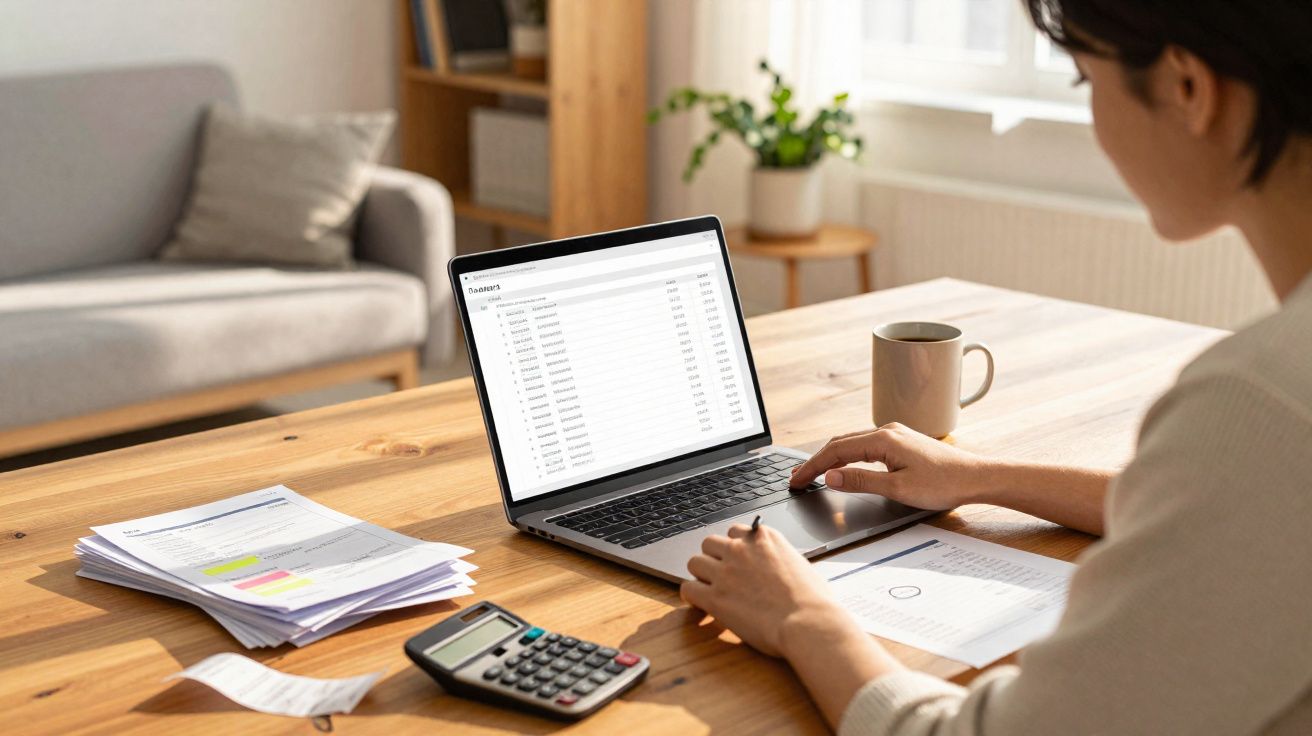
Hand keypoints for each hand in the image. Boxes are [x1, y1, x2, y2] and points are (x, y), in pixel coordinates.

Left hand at [681, 523, 847, 657]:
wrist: (809, 622)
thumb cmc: (814, 600)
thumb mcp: (799, 564)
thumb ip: (779, 558)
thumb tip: (775, 566)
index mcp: (764, 537)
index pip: (735, 531)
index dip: (734, 548)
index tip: (737, 561)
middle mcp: (741, 548)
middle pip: (709, 543)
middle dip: (714, 558)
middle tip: (721, 576)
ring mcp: (726, 572)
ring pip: (694, 562)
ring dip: (701, 576)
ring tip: (710, 590)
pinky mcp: (715, 597)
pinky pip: (688, 589)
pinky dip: (691, 597)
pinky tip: (700, 606)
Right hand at [788, 422, 994, 509]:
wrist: (976, 477)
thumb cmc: (944, 484)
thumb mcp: (898, 488)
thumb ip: (861, 481)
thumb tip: (831, 476)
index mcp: (883, 440)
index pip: (836, 451)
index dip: (812, 467)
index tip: (796, 480)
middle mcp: (887, 431)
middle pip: (840, 443)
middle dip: (816, 460)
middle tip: (797, 478)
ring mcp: (895, 434)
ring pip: (852, 442)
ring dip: (830, 457)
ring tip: (813, 472)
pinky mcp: (902, 442)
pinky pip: (865, 445)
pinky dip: (847, 455)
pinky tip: (843, 465)